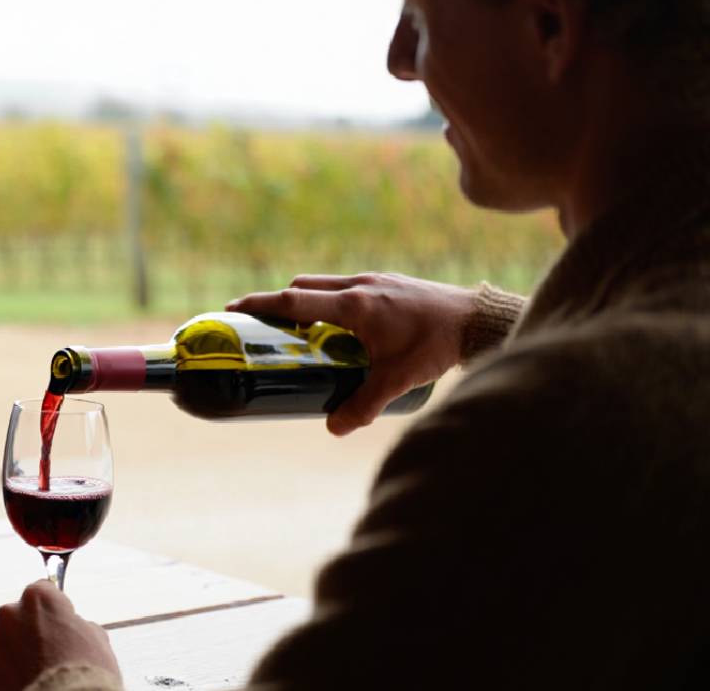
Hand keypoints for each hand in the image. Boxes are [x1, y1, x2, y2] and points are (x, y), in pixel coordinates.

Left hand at [0, 580, 120, 690]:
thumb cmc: (84, 673)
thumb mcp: (96, 639)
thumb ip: (76, 624)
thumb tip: (71, 628)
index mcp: (39, 598)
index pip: (42, 591)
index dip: (52, 610)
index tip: (57, 623)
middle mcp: (10, 612)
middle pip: (18, 615)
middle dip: (29, 631)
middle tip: (46, 654)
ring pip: (2, 641)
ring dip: (13, 652)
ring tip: (33, 673)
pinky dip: (0, 672)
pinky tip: (20, 683)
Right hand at [228, 272, 478, 436]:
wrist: (476, 319)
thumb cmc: (436, 345)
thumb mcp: (398, 380)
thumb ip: (363, 404)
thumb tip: (334, 427)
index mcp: (355, 305)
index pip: (294, 299)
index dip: (260, 304)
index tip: (233, 309)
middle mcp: (359, 286)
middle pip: (303, 287)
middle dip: (277, 303)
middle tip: (261, 325)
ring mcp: (373, 280)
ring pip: (323, 284)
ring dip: (304, 301)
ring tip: (297, 330)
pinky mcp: (386, 283)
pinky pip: (344, 287)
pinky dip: (328, 301)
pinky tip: (338, 327)